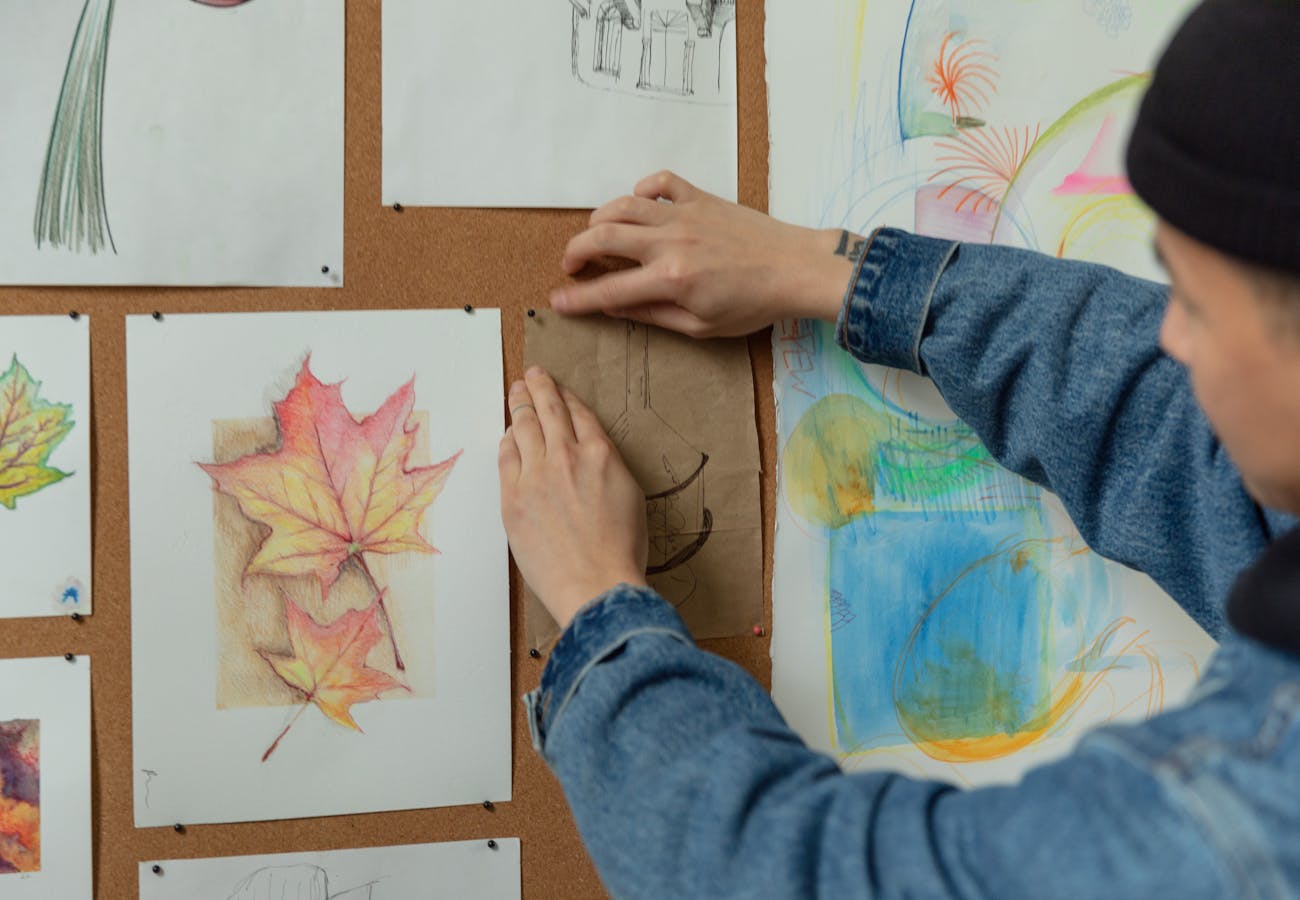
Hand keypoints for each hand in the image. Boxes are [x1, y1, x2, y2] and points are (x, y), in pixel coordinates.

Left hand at [499, 367, 648, 628]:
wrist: (596, 585)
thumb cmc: (621, 552)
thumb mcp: (630, 497)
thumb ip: (609, 468)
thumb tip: (592, 457)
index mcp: (602, 455)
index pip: (579, 414)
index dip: (567, 397)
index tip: (560, 390)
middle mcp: (567, 456)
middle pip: (548, 410)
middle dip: (539, 387)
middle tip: (532, 375)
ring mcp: (536, 476)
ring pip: (524, 427)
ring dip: (519, 405)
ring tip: (516, 393)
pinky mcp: (512, 498)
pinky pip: (506, 458)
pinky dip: (507, 441)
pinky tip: (507, 435)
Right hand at [550, 170, 860, 336]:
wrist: (795, 268)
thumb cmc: (754, 303)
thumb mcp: (701, 326)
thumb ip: (653, 314)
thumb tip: (615, 307)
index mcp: (670, 279)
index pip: (609, 289)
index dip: (578, 297)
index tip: (559, 300)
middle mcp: (671, 241)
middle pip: (602, 236)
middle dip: (576, 250)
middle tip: (572, 265)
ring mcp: (685, 214)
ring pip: (623, 206)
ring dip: (600, 220)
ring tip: (598, 237)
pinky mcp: (701, 198)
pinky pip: (660, 182)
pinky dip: (642, 190)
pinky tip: (640, 206)